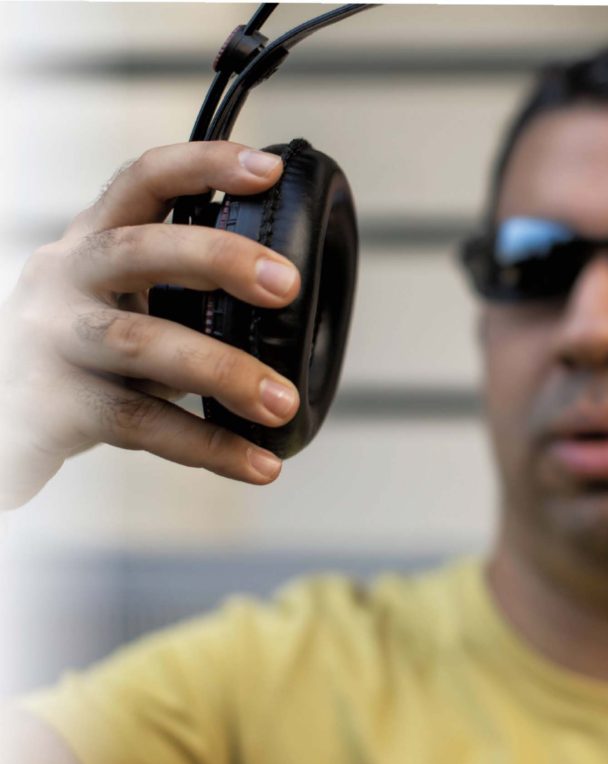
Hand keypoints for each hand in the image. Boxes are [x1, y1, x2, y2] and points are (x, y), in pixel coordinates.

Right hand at [0, 141, 302, 509]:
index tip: (268, 168)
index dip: (204, 166)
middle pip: (139, 249)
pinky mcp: (50, 405)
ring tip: (282, 402)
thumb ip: (186, 296)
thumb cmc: (85, 357)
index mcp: (91, 244)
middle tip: (288, 285)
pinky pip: (139, 423)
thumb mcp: (127, 307)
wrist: (5, 417)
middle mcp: (64, 279)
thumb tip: (290, 304)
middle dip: (220, 258)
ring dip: (224, 371)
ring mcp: (51, 341)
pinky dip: (207, 447)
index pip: (142, 181)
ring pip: (140, 342)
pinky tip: (258, 464)